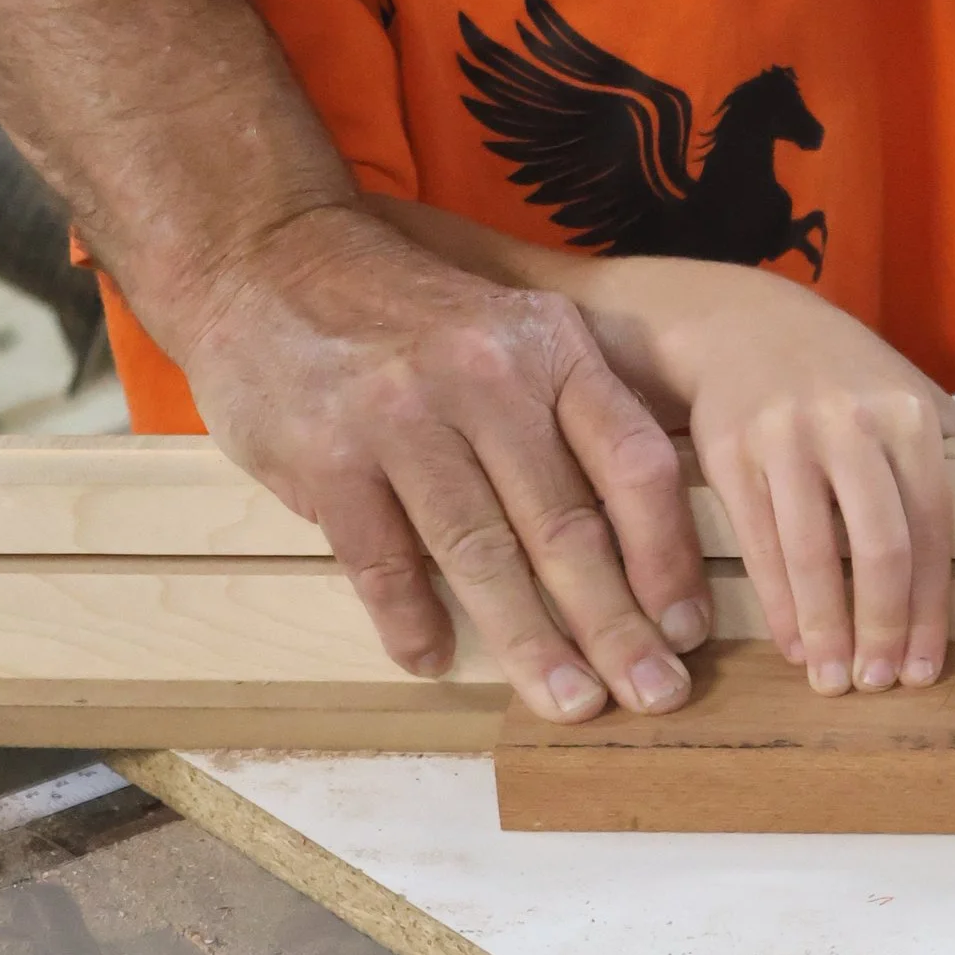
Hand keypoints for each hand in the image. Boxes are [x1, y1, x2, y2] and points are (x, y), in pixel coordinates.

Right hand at [174, 203, 708, 716]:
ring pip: (482, 555)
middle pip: (566, 525)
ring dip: (531, 643)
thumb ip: (566, 411)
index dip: (669, 555)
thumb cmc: (404, 308)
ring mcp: (402, 418)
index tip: (688, 628)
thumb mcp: (507, 325)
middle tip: (654, 694)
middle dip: (616, 625)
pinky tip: (433, 661)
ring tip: (569, 702)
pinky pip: (383, 562)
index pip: (633, 462)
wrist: (266, 252)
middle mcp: (485, 378)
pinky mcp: (327, 457)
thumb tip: (634, 543)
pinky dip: (411, 621)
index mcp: (547, 345)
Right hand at [652, 267, 954, 694]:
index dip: (932, 607)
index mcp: (907, 415)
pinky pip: (759, 543)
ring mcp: (786, 436)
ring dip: (825, 628)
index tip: (928, 666)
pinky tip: (791, 641)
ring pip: (812, 552)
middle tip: (882, 682)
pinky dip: (778, 602)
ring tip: (833, 678)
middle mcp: (850, 423)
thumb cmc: (838, 371)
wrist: (741, 322)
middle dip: (883, 626)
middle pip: (878, 546)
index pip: (932, 527)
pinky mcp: (731, 452)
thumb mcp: (906, 387)